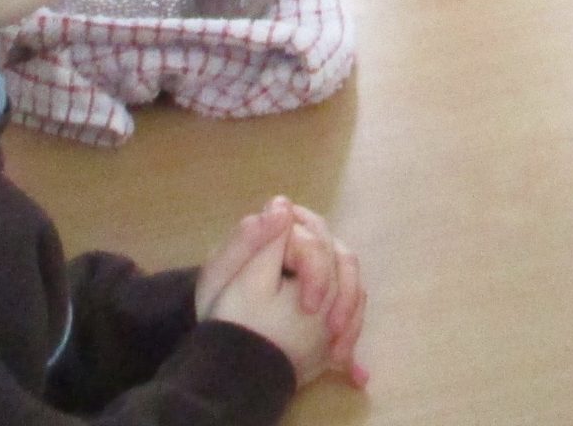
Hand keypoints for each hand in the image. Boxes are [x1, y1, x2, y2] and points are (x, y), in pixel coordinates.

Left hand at [200, 199, 368, 390]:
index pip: (316, 238)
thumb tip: (283, 204)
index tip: (311, 307)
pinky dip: (350, 337)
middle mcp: (309, 244)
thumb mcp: (223, 272)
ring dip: (351, 320)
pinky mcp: (330, 297)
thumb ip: (249, 238)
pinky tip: (348, 367)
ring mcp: (324, 269)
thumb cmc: (218, 296)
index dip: (319, 270)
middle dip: (344, 299)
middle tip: (332, 333)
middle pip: (343, 260)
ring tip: (339, 355)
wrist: (218, 326)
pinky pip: (351, 310)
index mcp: (283, 231)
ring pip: (353, 285)